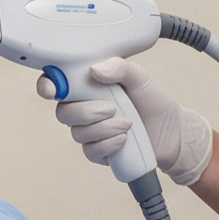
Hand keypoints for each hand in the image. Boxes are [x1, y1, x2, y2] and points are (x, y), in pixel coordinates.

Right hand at [36, 58, 212, 184]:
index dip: (47, 86)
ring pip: (78, 133)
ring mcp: (89, 132)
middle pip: (63, 112)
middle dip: (86, 111)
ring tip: (128, 123)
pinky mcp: (98, 151)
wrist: (171, 132)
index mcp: (87, 86)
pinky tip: (123, 139)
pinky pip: (90, 151)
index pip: (56, 84)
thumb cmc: (152, 101)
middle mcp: (83, 109)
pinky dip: (107, 145)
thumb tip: (95, 69)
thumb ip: (119, 67)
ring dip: (103, 129)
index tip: (53, 89)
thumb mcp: (139, 77)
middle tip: (111, 108)